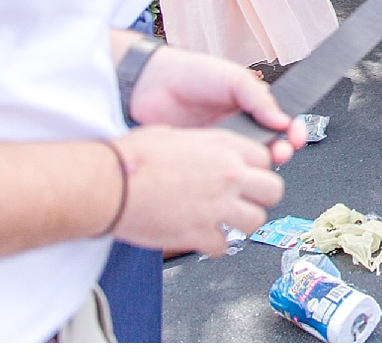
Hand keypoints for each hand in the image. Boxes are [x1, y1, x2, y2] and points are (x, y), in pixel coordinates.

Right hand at [110, 126, 286, 254]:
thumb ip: (201, 145)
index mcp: (223, 147)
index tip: (246, 176)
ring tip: (227, 223)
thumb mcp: (174, 134)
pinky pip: (224, 247)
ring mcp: (216, 206)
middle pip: (273, 189)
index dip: (255, 169)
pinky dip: (215, 246)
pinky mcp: (199, 234)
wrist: (108, 185)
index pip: (265, 158)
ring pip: (256, 220)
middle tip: (246, 201)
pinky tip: (203, 239)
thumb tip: (204, 151)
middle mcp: (227, 175)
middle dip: (261, 197)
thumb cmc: (131, 158)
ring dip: (242, 224)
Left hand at [128, 44, 306, 163]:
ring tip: (257, 164)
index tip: (297, 138)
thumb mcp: (234, 78)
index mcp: (252, 106)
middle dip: (280, 151)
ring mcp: (221, 144)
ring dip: (257, 165)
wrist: (151, 83)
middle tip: (280, 153)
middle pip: (269, 146)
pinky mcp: (202, 159)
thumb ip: (259, 98)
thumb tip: (283, 120)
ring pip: (247, 161)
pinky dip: (229, 173)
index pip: (281, 123)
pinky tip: (230, 170)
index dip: (293, 131)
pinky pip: (220, 170)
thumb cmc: (193, 73)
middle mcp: (239, 126)